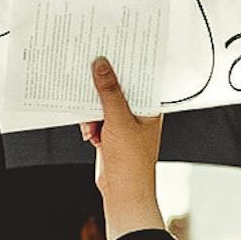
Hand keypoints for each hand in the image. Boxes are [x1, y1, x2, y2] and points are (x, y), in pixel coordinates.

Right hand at [81, 57, 163, 233]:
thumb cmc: (132, 162)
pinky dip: (90, 123)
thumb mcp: (119, 119)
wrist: (123, 194)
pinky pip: (96, 118)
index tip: (112, 45)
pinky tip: (90, 133)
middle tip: (89, 68)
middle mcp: (139, 113)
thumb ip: (109, 91)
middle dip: (103, 85)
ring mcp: (124, 124)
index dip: (126, 61)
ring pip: (104, 103)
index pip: (139, 76)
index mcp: (151, 106)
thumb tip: (101, 65)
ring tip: (93, 122)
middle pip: (118, 87)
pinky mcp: (110, 134)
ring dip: (94, 110)